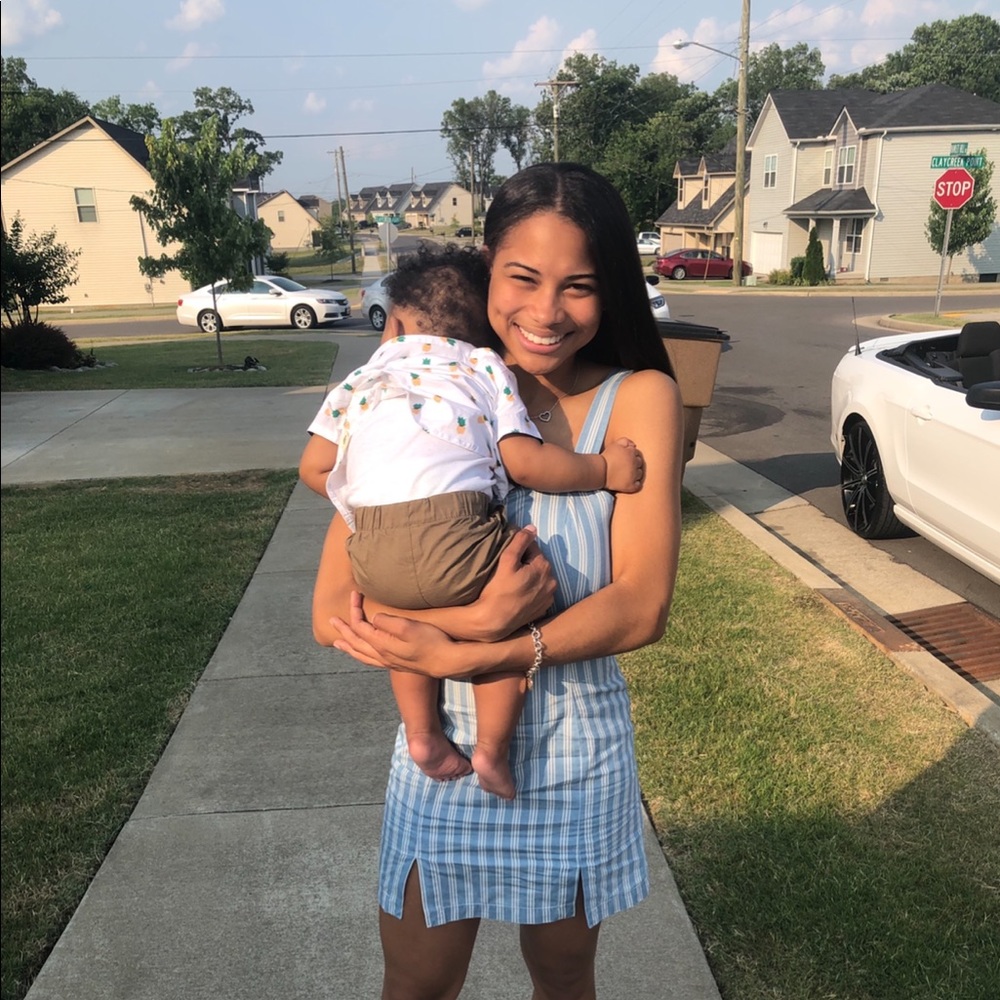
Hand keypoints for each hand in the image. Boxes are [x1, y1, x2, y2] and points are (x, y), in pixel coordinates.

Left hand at [331, 592, 471, 678]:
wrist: (448, 661)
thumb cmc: (431, 642)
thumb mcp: (409, 627)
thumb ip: (388, 622)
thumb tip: (374, 618)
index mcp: (382, 644)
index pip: (360, 626)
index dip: (354, 609)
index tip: (355, 593)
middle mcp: (381, 655)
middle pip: (356, 641)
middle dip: (343, 629)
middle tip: (332, 619)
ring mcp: (389, 662)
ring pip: (361, 654)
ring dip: (348, 646)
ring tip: (338, 643)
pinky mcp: (397, 664)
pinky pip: (371, 660)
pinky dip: (361, 655)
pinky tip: (363, 654)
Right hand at [469, 526, 555, 640]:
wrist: (494, 621)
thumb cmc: (498, 589)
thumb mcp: (507, 560)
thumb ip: (520, 541)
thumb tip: (532, 527)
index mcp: (544, 566)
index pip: (532, 547)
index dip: (519, 549)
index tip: (508, 556)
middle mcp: (551, 581)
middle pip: (537, 563)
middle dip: (526, 563)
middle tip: (508, 570)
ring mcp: (548, 596)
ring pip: (539, 578)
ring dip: (530, 576)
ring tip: (513, 582)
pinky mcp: (543, 609)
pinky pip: (539, 592)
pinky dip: (531, 590)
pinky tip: (518, 594)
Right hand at [601, 437, 644, 492]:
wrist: (599, 471)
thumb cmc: (606, 457)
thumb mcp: (615, 445)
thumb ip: (625, 441)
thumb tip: (634, 445)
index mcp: (631, 453)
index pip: (637, 453)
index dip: (631, 455)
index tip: (625, 459)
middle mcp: (634, 464)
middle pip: (640, 463)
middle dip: (634, 464)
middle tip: (625, 466)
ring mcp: (633, 476)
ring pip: (640, 474)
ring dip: (635, 473)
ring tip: (626, 474)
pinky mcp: (630, 485)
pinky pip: (638, 485)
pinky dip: (635, 484)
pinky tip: (629, 482)